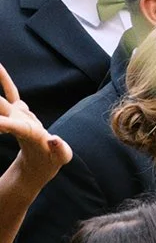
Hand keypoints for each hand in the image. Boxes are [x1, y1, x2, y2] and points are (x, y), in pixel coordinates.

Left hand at [0, 63, 71, 186]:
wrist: (38, 161)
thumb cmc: (52, 160)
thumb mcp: (61, 157)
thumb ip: (60, 149)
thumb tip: (54, 139)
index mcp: (28, 133)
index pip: (14, 125)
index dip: (4, 122)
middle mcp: (17, 121)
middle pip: (2, 108)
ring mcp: (17, 115)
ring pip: (2, 100)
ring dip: (0, 84)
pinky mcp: (19, 110)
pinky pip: (11, 92)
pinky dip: (5, 80)